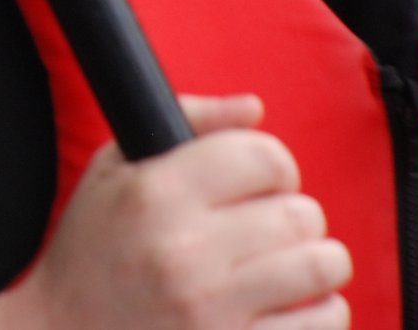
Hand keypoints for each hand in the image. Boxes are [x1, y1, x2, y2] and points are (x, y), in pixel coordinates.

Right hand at [0, 95, 349, 329]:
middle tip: (266, 232)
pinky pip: (324, 321)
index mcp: (153, 193)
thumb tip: (254, 108)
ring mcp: (212, 309)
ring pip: (323, 265)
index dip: (274, 166)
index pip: (264, 156)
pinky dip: (319, 312)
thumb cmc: (93, 248)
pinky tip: (286, 308)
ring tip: (283, 269)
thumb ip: (187, 123)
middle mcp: (184, 249)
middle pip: (302, 213)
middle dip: (293, 218)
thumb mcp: (113, 168)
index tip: (262, 185)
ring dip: (314, 264)